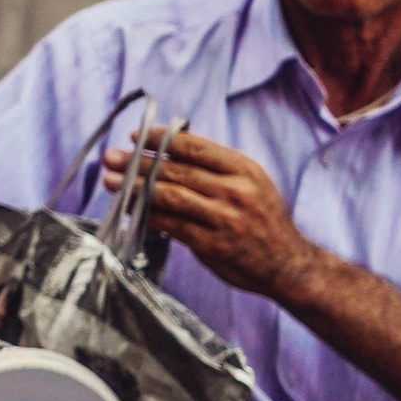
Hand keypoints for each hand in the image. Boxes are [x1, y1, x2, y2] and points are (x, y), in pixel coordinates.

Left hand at [105, 127, 323, 300]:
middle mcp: (236, 191)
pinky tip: (129, 208)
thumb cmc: (263, 219)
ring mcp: (225, 218)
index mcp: (245, 169)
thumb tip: (166, 149)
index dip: (162, 139)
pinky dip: (147, 215)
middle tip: (111, 157)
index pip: (195, 147)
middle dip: (138, 162)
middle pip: (177, 171)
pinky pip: (172, 224)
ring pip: (170, 197)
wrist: (289, 264)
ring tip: (111, 181)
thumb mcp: (251, 182)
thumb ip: (215, 167)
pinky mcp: (213, 244)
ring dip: (136, 188)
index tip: (136, 136)